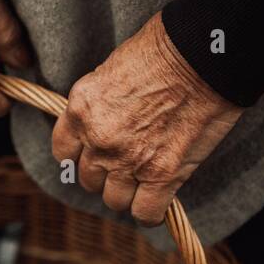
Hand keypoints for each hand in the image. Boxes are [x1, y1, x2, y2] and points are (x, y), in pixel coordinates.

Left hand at [51, 12, 242, 225]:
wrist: (200, 57)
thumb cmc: (163, 50)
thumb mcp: (110, 71)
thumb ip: (101, 104)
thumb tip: (106, 121)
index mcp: (81, 109)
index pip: (63, 153)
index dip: (81, 157)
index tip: (94, 155)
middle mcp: (97, 139)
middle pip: (89, 179)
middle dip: (106, 175)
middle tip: (127, 165)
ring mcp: (127, 160)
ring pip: (114, 200)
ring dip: (128, 194)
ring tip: (143, 183)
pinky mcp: (162, 175)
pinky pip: (146, 213)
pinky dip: (151, 213)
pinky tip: (158, 203)